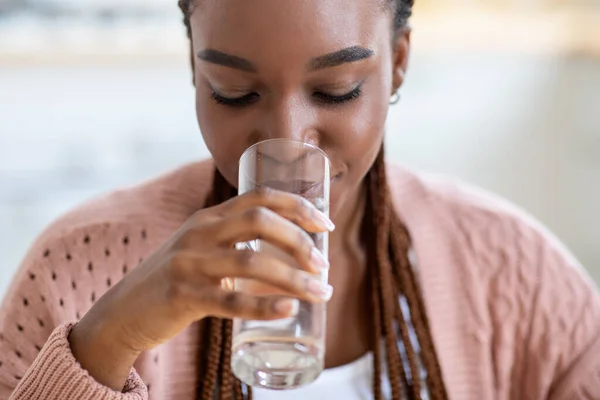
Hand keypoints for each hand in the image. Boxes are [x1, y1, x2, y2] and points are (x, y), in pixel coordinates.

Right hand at [69, 187, 333, 389]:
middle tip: (323, 265)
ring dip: (294, 278)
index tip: (326, 224)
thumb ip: (237, 245)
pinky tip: (288, 310)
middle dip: (299, 239)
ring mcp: (189, 263)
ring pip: (251, 262)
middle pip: (259, 220)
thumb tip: (293, 256)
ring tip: (320, 292)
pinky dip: (264, 305)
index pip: (260, 197)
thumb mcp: (202, 250)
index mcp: (209, 218)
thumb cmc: (176, 281)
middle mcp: (200, 233)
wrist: (123, 311)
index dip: (298, 206)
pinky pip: (230, 300)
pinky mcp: (182, 296)